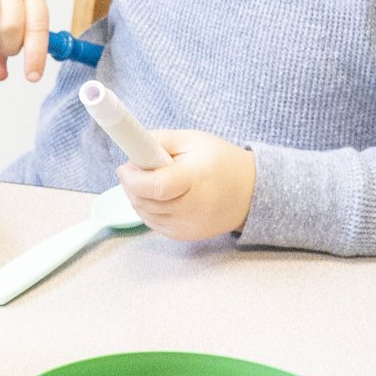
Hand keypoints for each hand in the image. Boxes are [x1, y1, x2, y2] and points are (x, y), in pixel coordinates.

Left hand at [118, 129, 254, 240]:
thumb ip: (160, 140)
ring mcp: (186, 226)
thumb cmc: (221, 162)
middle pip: (144, 201)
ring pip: (143, 212)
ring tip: (152, 179)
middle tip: (137, 167)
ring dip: (137, 195)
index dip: (134, 177)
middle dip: (132, 183)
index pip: (156, 186)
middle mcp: (191, 209)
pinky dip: (148, 207)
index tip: (126, 166)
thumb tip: (132, 146)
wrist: (249, 194)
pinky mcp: (182, 236)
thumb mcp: (193, 140)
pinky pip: (151, 222)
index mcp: (195, 180)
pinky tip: (160, 195)